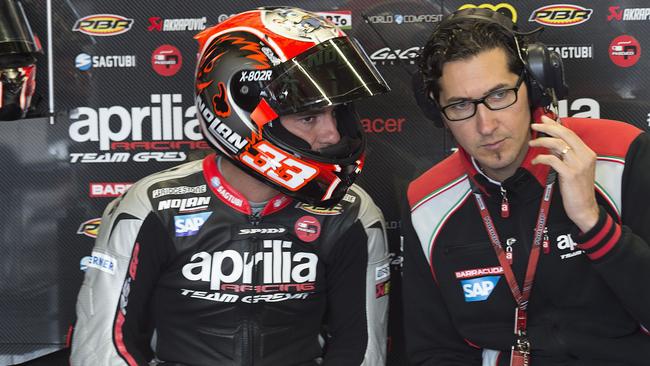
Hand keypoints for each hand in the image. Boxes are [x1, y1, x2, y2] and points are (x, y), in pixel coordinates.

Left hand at [529, 115, 598, 232]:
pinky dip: (541, 157)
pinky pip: (552, 159)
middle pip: (565, 134)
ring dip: (541, 142)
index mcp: (587, 153)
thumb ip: (564, 154)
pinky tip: (535, 160)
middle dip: (548, 127)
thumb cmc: (577, 189)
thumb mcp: (573, 168)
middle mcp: (585, 156)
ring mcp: (578, 165)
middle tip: (535, 125)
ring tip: (532, 143)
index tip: (544, 119)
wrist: (584, 207)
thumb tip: (550, 143)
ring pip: (557, 145)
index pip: (570, 133)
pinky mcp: (570, 174)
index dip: (556, 125)